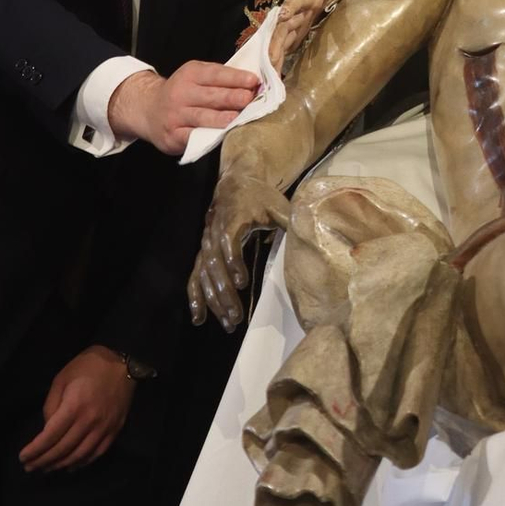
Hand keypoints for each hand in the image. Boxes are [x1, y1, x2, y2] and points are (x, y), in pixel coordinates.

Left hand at [19, 347, 134, 473]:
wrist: (124, 363)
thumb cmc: (88, 366)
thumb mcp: (61, 379)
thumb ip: (51, 405)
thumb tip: (47, 429)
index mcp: (74, 406)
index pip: (50, 436)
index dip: (35, 450)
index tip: (23, 458)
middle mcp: (90, 421)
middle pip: (63, 449)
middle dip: (43, 460)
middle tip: (30, 467)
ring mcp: (104, 428)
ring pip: (80, 455)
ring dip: (61, 464)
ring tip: (47, 468)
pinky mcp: (115, 430)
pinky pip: (97, 453)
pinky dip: (83, 462)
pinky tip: (72, 466)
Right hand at [109, 61, 262, 156]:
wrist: (148, 109)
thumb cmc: (182, 92)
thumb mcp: (195, 76)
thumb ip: (220, 78)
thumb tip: (252, 83)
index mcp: (191, 74)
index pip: (215, 75)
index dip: (235, 78)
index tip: (253, 81)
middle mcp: (181, 93)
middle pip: (211, 96)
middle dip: (232, 97)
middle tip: (250, 99)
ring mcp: (175, 115)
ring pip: (203, 117)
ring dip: (222, 118)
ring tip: (239, 118)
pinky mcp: (173, 135)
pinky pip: (193, 136)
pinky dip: (208, 136)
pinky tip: (222, 136)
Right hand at [188, 172, 291, 330]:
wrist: (236, 182)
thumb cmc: (260, 196)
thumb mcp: (277, 205)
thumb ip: (288, 221)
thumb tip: (309, 236)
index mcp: (233, 219)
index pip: (229, 242)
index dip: (234, 262)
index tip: (242, 282)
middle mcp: (214, 234)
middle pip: (214, 266)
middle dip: (224, 293)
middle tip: (236, 316)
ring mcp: (207, 245)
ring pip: (205, 276)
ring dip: (214, 301)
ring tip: (228, 323)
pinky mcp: (204, 253)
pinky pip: (195, 277)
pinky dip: (195, 298)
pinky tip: (199, 318)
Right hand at [266, 0, 364, 74]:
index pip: (296, 1)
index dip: (289, 8)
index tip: (283, 15)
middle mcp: (291, 13)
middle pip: (281, 28)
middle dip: (276, 42)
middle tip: (272, 56)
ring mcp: (288, 27)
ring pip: (277, 42)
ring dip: (273, 56)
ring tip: (270, 71)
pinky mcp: (287, 37)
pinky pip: (280, 51)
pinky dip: (276, 64)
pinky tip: (273, 78)